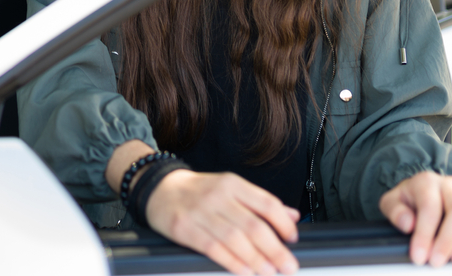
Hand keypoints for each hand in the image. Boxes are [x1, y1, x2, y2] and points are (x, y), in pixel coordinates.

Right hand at [145, 169, 299, 275]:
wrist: (159, 188)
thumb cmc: (198, 191)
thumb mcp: (229, 188)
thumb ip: (259, 202)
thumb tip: (292, 216)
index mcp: (232, 183)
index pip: (266, 203)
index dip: (283, 224)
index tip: (293, 239)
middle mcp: (217, 195)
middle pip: (253, 225)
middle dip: (275, 249)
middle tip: (288, 265)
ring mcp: (199, 211)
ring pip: (235, 239)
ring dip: (256, 259)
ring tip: (269, 271)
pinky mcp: (184, 227)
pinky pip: (213, 248)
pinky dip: (231, 262)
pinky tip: (244, 270)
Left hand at [379, 171, 451, 266]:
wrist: (425, 192)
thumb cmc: (409, 201)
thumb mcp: (392, 203)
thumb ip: (395, 211)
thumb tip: (407, 224)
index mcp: (426, 182)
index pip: (430, 207)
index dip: (424, 234)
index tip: (419, 256)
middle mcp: (451, 184)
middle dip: (448, 240)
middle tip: (437, 262)